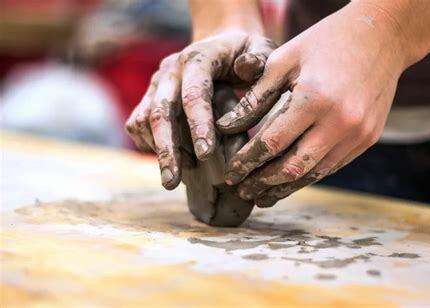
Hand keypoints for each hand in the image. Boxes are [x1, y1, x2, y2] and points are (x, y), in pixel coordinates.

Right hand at [125, 29, 275, 189]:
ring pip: (144, 120)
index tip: (206, 155)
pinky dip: (149, 145)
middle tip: (172, 182)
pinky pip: (138, 123)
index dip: (198, 125)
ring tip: (176, 177)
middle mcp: (171, 70)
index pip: (194, 93)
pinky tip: (170, 160)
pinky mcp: (149, 97)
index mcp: (198, 58)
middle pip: (160, 111)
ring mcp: (156, 84)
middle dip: (167, 149)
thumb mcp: (261, 49)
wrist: (221, 44)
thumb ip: (259, 59)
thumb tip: (245, 68)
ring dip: (158, 150)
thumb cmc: (246, 53)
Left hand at [216, 3, 408, 206]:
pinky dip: (309, 175)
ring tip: (263, 196)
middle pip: (293, 167)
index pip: (271, 142)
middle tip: (242, 191)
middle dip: (263, 183)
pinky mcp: (368, 139)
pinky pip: (333, 165)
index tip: (230, 173)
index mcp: (314, 98)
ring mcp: (358, 134)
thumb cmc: (325, 42)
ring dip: (286, 187)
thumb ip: (255, 97)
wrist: (382, 36)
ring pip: (315, 173)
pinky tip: (291, 180)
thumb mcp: (284, 60)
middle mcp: (340, 122)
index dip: (247, 162)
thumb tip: (226, 128)